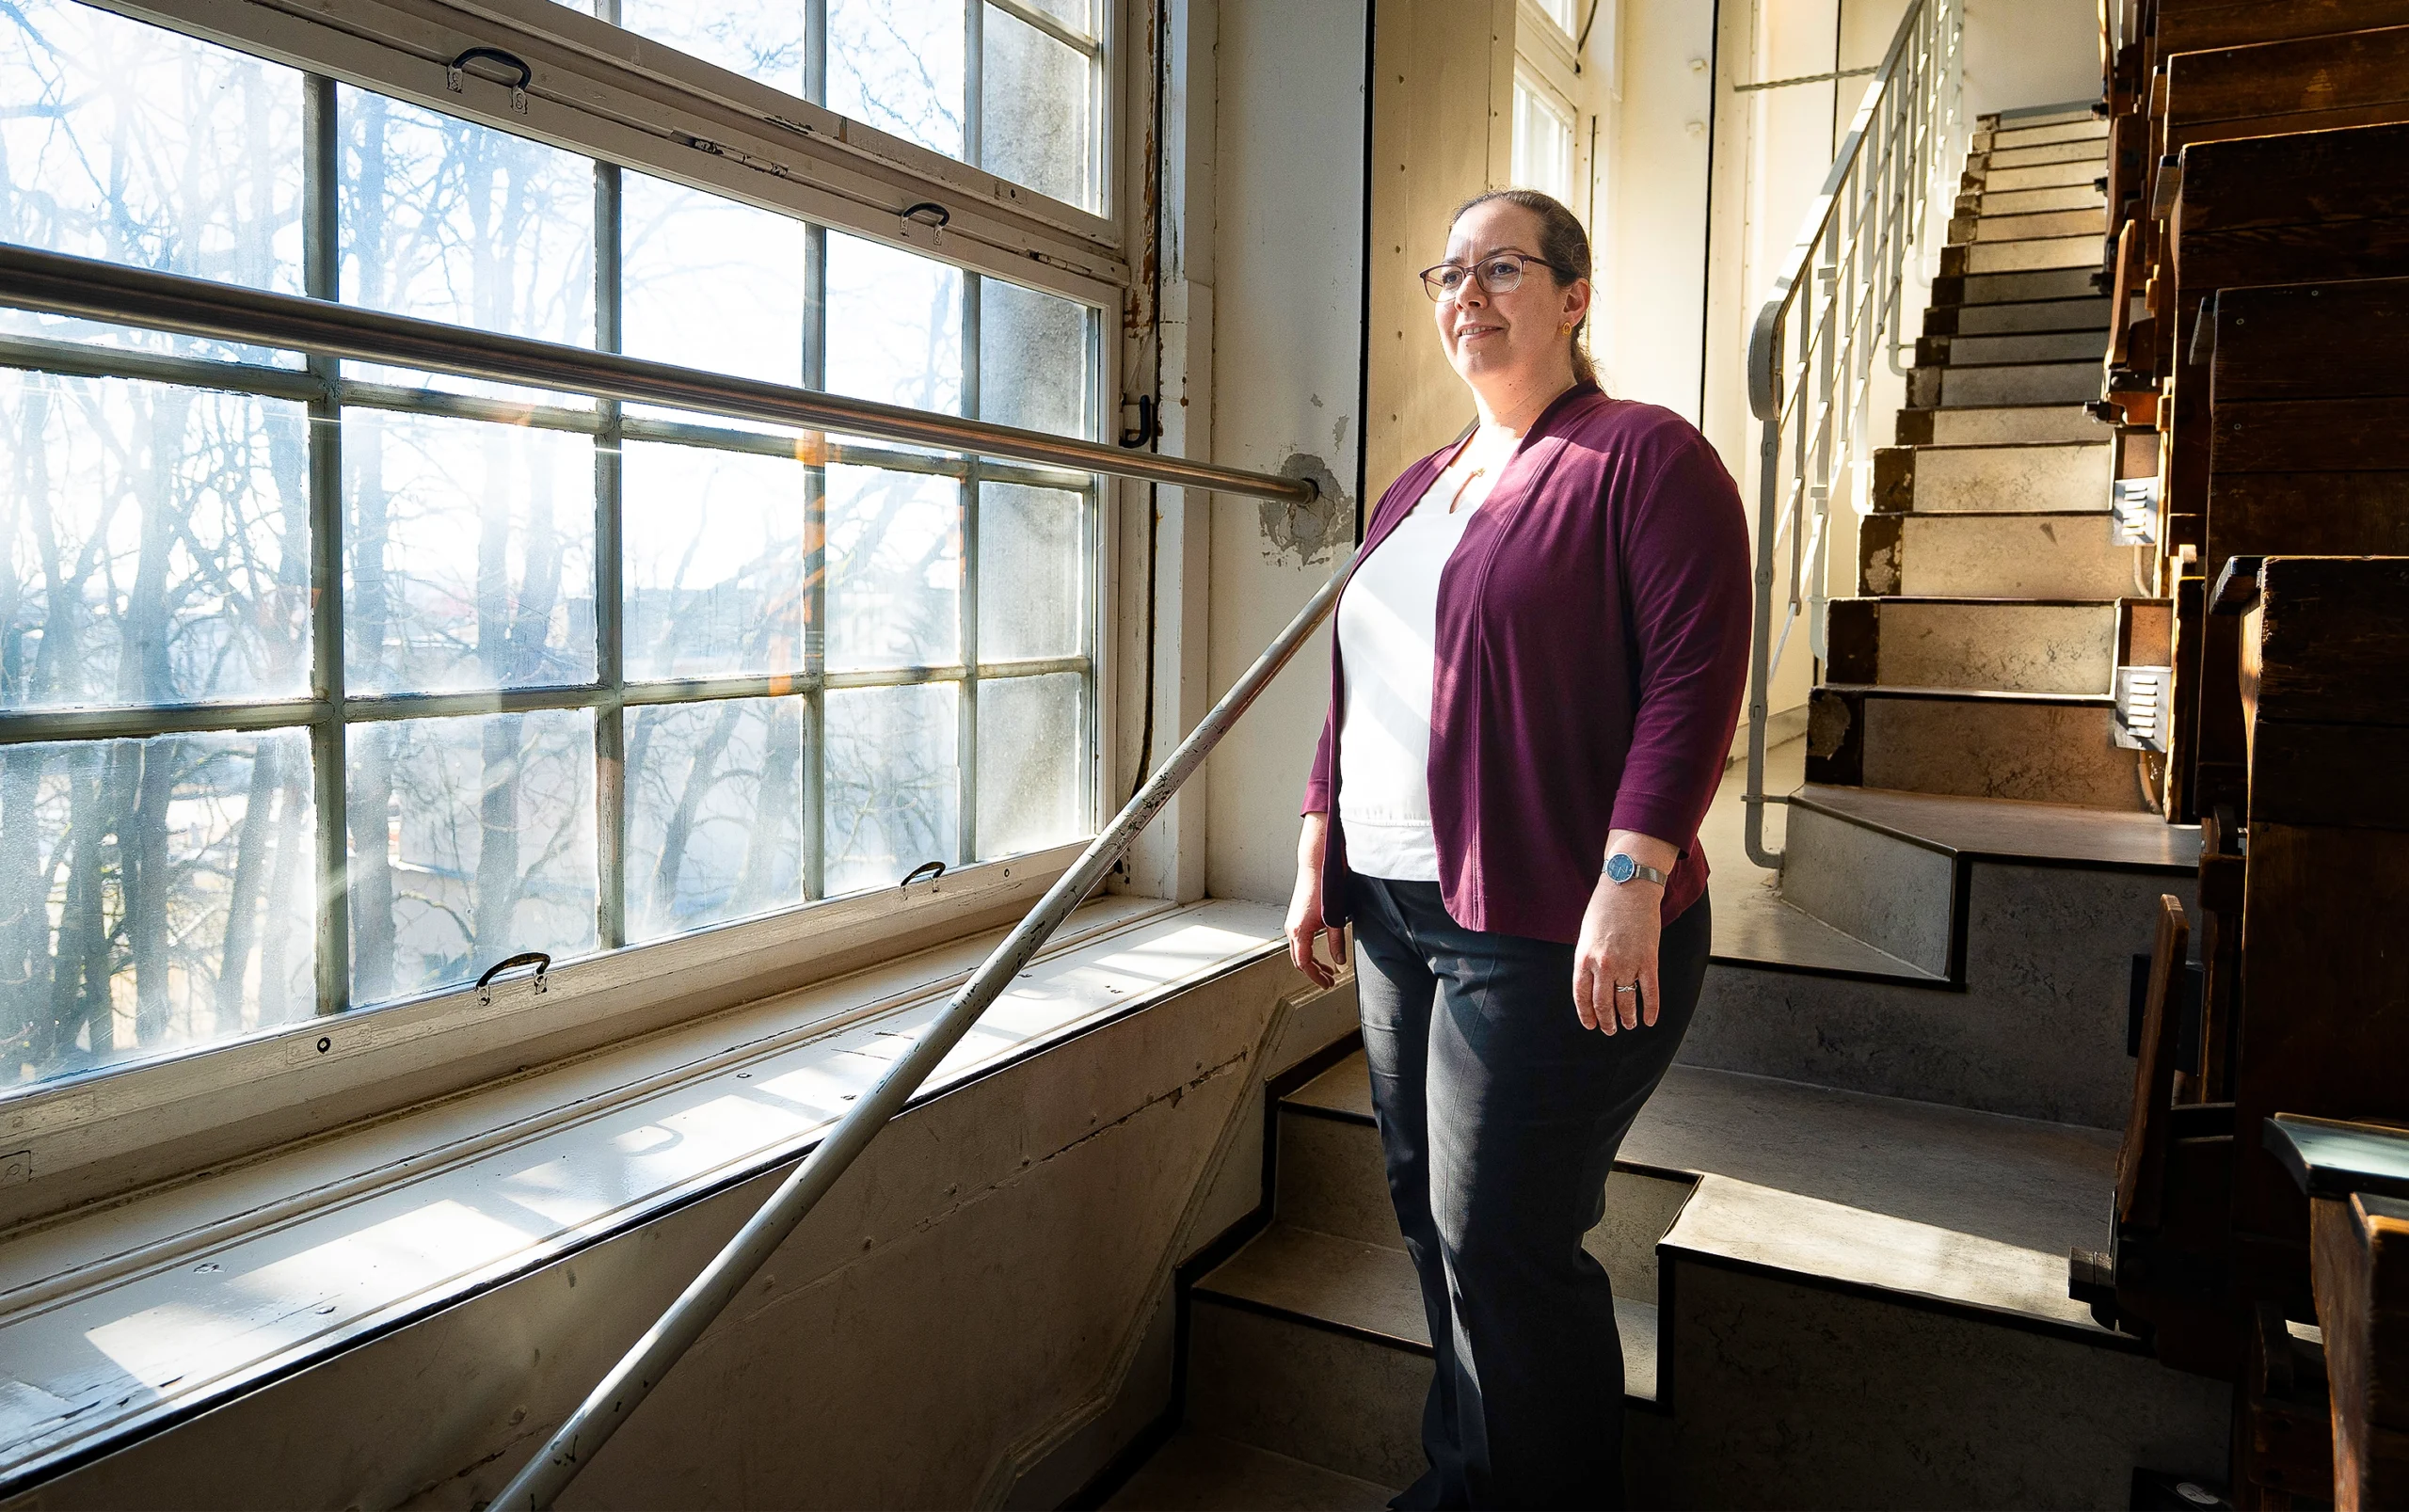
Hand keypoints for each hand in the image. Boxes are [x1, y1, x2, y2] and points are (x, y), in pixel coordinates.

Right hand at [1286, 814, 1348, 988]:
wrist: (1316, 866)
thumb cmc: (1324, 888)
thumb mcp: (1335, 919)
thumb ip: (1336, 942)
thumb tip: (1339, 960)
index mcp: (1299, 931)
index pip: (1304, 964)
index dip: (1316, 977)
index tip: (1327, 984)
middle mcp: (1292, 928)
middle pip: (1299, 960)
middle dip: (1314, 972)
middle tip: (1329, 981)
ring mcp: (1293, 922)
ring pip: (1298, 950)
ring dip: (1312, 962)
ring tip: (1328, 970)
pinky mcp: (1297, 916)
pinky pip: (1300, 940)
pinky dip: (1310, 950)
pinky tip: (1321, 951)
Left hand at [1572, 831, 1675, 1033]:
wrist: (1628, 887)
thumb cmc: (1604, 908)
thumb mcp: (1586, 935)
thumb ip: (1588, 960)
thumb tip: (1592, 985)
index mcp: (1584, 958)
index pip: (1582, 997)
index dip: (1587, 1015)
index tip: (1591, 1025)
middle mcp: (1604, 965)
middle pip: (1604, 1004)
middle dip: (1607, 1021)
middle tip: (1610, 1030)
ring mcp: (1627, 963)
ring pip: (1626, 1002)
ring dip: (1627, 1018)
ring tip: (1629, 1025)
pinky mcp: (1648, 960)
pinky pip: (1650, 991)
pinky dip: (1650, 1009)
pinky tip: (1650, 1019)